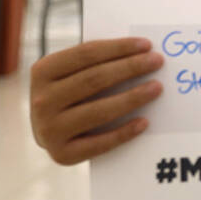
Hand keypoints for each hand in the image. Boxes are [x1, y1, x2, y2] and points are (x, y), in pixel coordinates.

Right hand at [30, 38, 164, 164]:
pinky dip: (123, 132)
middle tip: (158, 61)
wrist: (48, 131)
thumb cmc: (71, 93)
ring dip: (132, 98)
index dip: (119, 48)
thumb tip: (141, 51)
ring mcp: (49, 129)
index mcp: (43, 71)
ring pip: (98, 111)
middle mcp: (41, 100)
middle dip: (130, 68)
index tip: (147, 45)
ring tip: (157, 88)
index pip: (86, 54)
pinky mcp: (61, 154)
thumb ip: (96, 61)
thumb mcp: (72, 72)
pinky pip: (99, 144)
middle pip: (94, 79)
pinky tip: (144, 122)